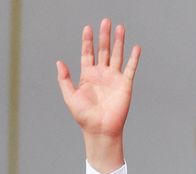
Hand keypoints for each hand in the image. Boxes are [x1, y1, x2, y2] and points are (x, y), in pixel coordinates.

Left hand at [57, 18, 140, 172]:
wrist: (99, 130)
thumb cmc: (84, 116)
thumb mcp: (70, 97)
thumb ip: (64, 79)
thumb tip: (59, 62)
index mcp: (88, 76)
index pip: (88, 54)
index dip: (88, 41)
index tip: (87, 28)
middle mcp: (101, 74)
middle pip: (103, 50)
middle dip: (104, 36)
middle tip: (105, 21)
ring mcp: (114, 78)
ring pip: (117, 55)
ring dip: (118, 42)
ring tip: (120, 27)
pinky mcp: (125, 84)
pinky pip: (130, 68)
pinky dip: (134, 58)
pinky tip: (136, 47)